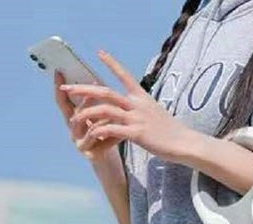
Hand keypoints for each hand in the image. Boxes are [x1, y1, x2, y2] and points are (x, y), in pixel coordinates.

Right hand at [54, 71, 120, 161]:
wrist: (110, 163)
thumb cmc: (105, 137)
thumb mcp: (101, 118)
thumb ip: (97, 104)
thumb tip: (96, 81)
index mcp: (74, 119)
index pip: (63, 101)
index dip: (59, 87)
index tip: (58, 71)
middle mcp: (73, 130)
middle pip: (73, 113)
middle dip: (82, 102)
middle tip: (91, 92)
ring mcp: (79, 142)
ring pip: (86, 125)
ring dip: (97, 116)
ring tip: (109, 109)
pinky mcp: (89, 152)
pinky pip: (97, 139)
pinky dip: (108, 131)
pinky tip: (118, 128)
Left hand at [62, 51, 195, 162]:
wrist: (185, 143)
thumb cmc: (172, 132)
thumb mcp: (157, 114)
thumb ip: (143, 109)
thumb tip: (136, 109)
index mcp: (142, 98)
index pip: (125, 75)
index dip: (111, 64)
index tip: (99, 53)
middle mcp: (137, 104)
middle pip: (105, 91)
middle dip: (83, 89)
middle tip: (68, 88)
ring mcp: (136, 118)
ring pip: (104, 110)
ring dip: (86, 114)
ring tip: (74, 119)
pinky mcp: (136, 133)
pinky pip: (111, 129)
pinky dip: (99, 132)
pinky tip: (92, 135)